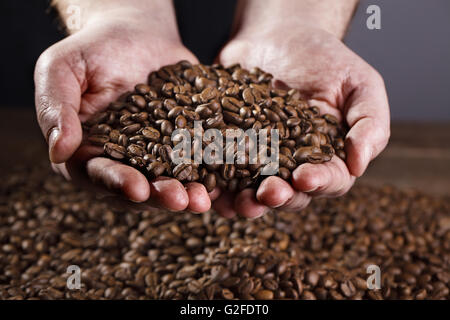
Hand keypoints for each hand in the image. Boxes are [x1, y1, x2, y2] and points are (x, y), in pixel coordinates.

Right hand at [34, 10, 214, 212]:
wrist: (134, 34)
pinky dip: (212, 171)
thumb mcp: (61, 68)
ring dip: (189, 192)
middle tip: (182, 201)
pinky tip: (227, 178)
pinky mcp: (185, 142)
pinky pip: (199, 161)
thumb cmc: (92, 50)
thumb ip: (56, 107)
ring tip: (207, 199)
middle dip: (161, 196)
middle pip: (141, 187)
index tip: (137, 189)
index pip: (99, 174)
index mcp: (88, 151)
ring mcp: (157, 155)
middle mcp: (123, 161)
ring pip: (172, 180)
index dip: (117, 183)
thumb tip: (58, 149)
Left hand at [216, 26, 389, 217]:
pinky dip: (218, 184)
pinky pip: (223, 171)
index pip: (331, 179)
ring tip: (239, 200)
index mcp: (329, 155)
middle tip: (268, 192)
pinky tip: (211, 187)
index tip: (304, 177)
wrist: (279, 36)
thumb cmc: (325, 59)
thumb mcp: (359, 83)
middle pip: (291, 193)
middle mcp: (294, 164)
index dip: (319, 183)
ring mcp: (260, 158)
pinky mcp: (231, 148)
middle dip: (280, 197)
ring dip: (247, 201)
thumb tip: (359, 164)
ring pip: (255, 190)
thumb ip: (369, 122)